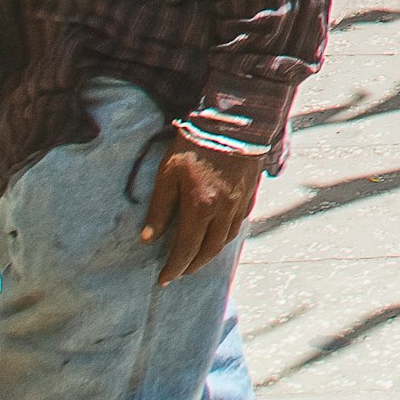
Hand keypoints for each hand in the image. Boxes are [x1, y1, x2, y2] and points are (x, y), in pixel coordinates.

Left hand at [139, 135, 262, 284]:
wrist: (235, 120)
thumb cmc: (195, 145)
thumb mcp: (168, 173)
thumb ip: (159, 208)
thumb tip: (148, 239)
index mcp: (201, 207)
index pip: (186, 249)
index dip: (174, 268)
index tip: (163, 279)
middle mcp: (224, 210)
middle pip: (209, 250)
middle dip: (193, 266)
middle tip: (179, 272)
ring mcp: (240, 202)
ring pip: (227, 238)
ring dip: (211, 253)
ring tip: (197, 257)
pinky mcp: (250, 192)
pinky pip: (239, 222)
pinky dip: (227, 233)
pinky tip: (219, 232)